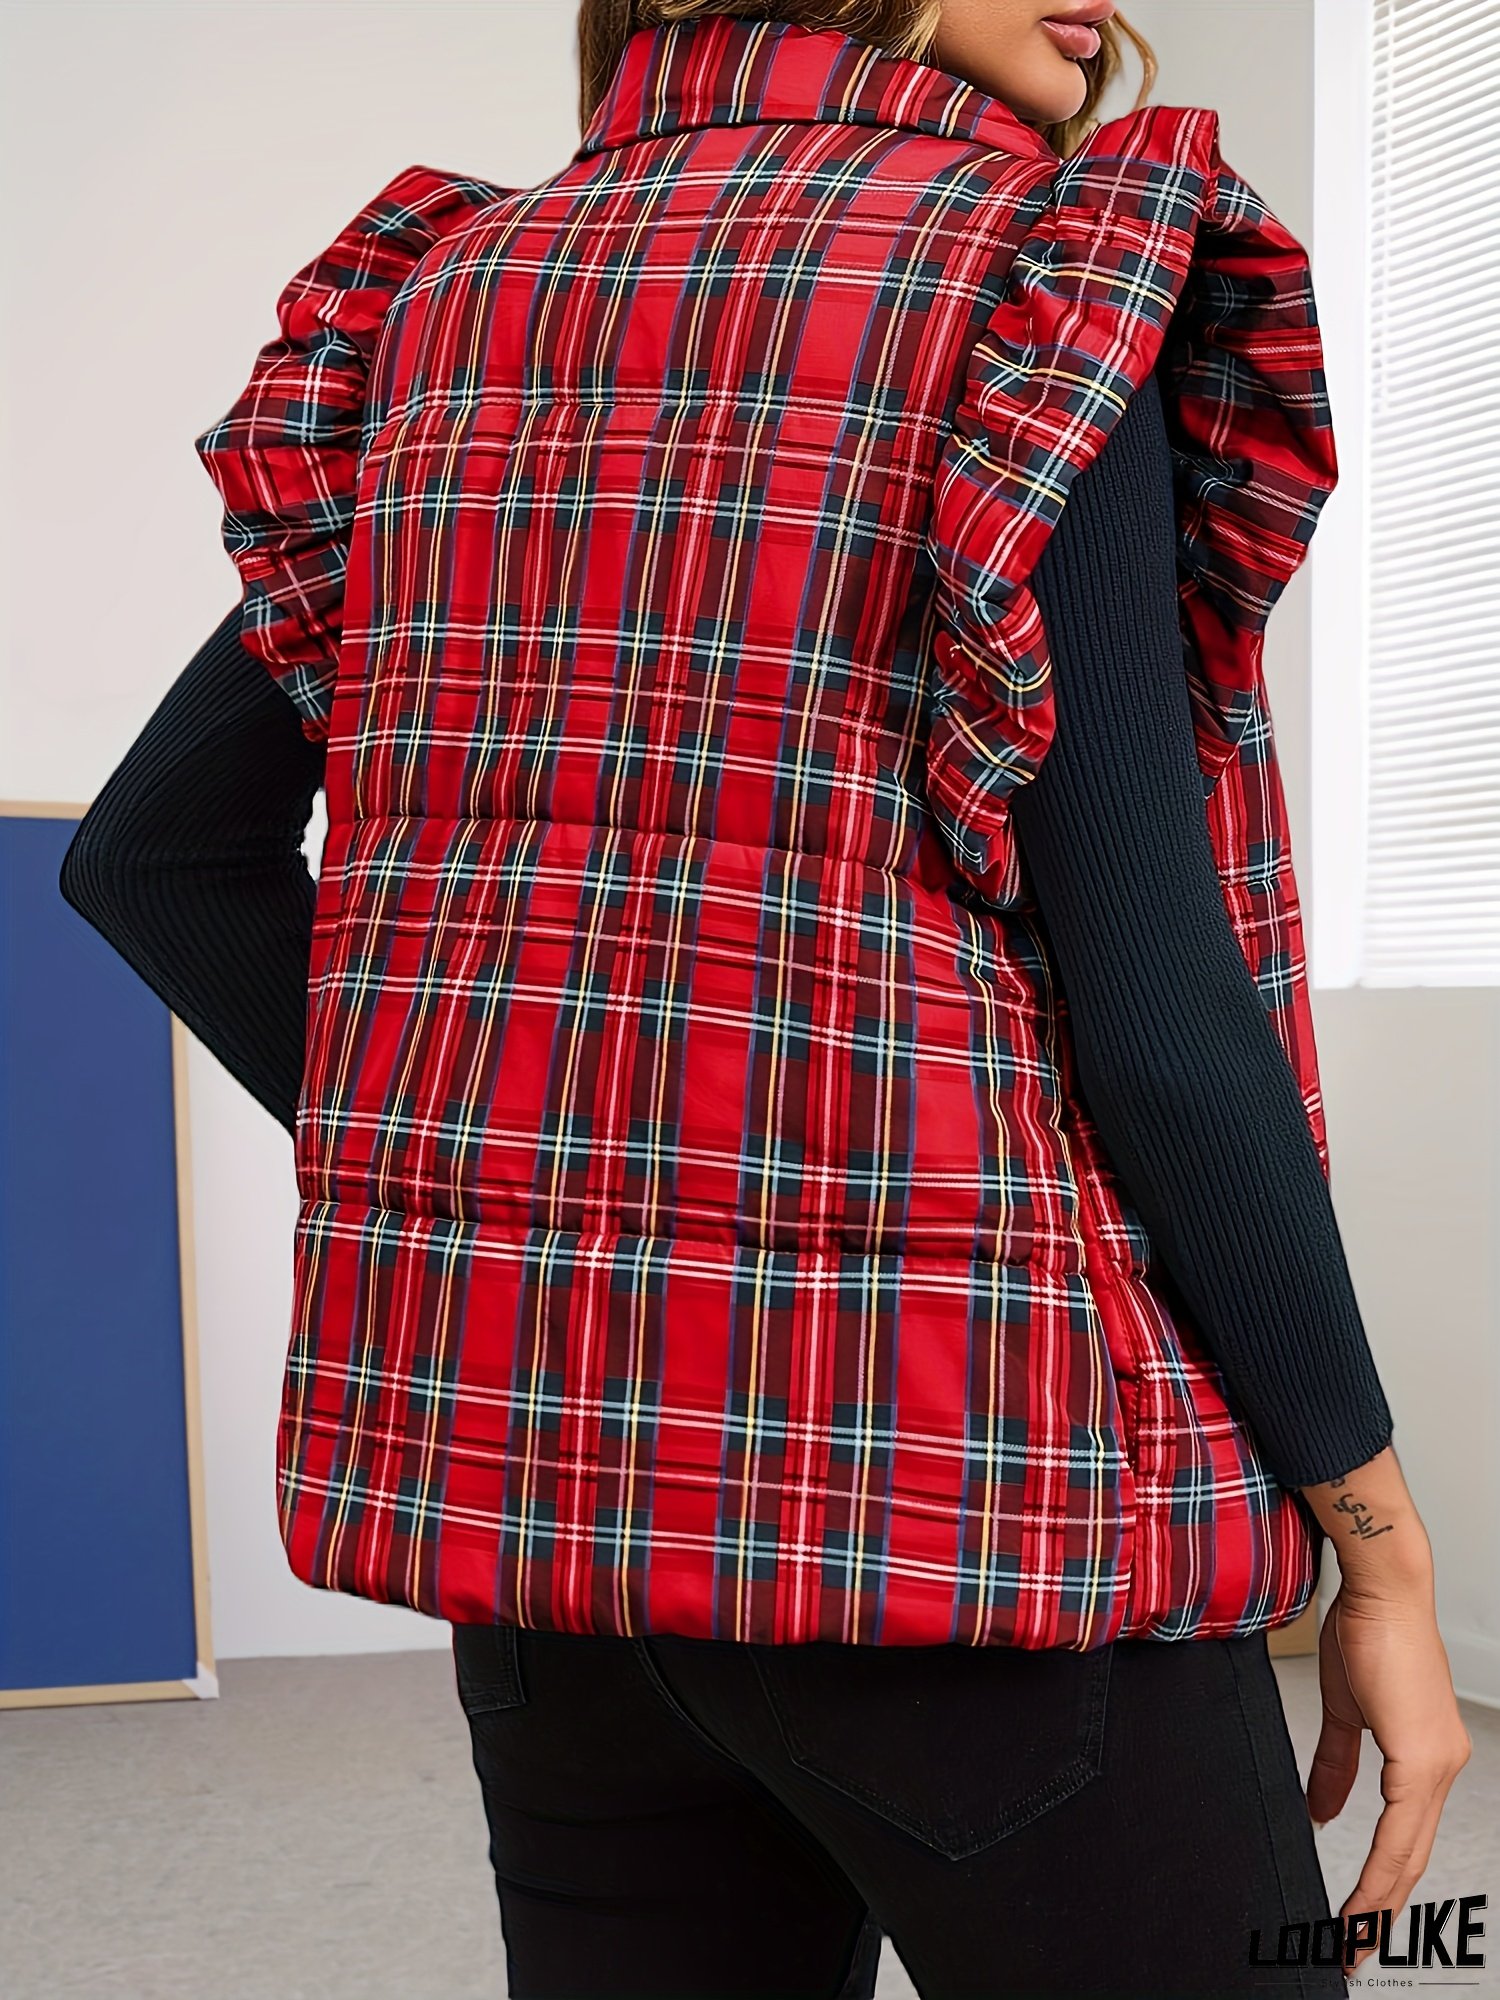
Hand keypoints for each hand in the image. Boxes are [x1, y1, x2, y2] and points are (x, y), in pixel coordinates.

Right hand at [1305, 1575, 1470, 1974]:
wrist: (1379, 1590)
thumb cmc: (1365, 1633)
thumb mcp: (1346, 1710)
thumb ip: (1336, 1766)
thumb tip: (1323, 1812)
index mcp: (1428, 1754)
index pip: (1407, 1836)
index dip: (1383, 1882)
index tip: (1358, 1918)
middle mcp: (1444, 1764)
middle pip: (1413, 1855)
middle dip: (1383, 1908)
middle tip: (1354, 1947)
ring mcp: (1438, 1762)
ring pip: (1409, 1850)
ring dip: (1379, 1899)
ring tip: (1354, 1934)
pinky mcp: (1422, 1756)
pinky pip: (1398, 1828)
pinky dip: (1378, 1867)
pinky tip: (1362, 1894)